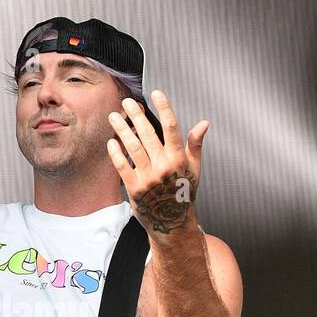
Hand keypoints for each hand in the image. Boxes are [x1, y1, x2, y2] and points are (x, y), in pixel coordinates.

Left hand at [106, 90, 209, 234]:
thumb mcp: (194, 169)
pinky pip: (122, 166)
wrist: (172, 223)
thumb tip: (204, 123)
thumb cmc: (182, 193)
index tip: (156, 93)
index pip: (172, 127)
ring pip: (132, 147)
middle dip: (136, 115)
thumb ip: (195, 144)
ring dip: (121, 130)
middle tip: (127, 102)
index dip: (164, 108)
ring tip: (114, 116)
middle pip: (148, 134)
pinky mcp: (134, 189)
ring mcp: (148, 178)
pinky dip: (116, 153)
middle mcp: (164, 166)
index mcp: (179, 159)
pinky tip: (112, 141)